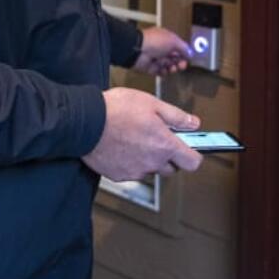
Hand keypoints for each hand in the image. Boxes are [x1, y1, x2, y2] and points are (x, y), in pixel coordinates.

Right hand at [82, 87, 203, 180]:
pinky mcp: (119, 175)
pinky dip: (130, 161)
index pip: (192, 162)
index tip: (190, 148)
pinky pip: (132, 171)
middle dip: (168, 155)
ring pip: (150, 169)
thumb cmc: (116, 109)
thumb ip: (176, 116)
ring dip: (148, 158)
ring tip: (135, 138)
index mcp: (164, 145)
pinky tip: (122, 145)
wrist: (85, 121)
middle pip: (171, 167)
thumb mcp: (152, 103)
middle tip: (156, 137)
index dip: (193, 155)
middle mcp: (152, 162)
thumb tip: (193, 123)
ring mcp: (135, 171)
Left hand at [132, 26, 190, 75]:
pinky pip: (161, 72)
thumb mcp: (173, 41)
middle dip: (180, 62)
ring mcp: (157, 59)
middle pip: (175, 58)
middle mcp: (162, 49)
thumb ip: (183, 47)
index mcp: (166, 39)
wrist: (138, 51)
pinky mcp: (152, 68)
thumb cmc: (156, 42)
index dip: (184, 53)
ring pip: (169, 66)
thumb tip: (191, 53)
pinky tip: (164, 70)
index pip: (179, 47)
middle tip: (182, 65)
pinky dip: (164, 72)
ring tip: (172, 68)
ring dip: (173, 68)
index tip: (188, 58)